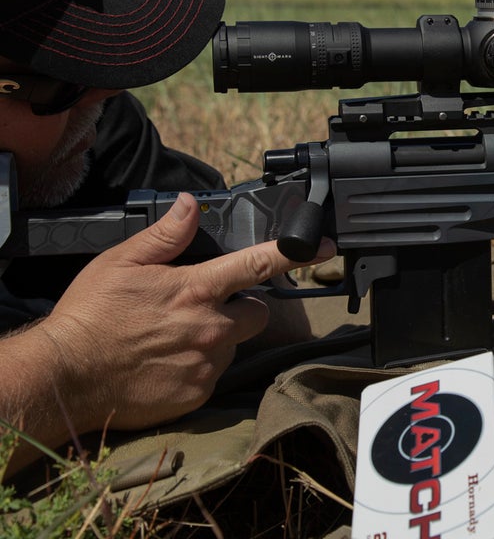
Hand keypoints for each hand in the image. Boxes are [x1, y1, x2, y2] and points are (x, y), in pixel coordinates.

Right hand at [33, 192, 333, 432]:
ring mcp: (207, 363)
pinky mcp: (198, 393)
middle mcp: (211, 327)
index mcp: (197, 289)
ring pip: (235, 344)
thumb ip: (166, 234)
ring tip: (177, 336)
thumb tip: (190, 205)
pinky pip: (214, 374)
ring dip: (219, 338)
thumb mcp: (123, 262)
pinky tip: (168, 362)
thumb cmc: (91, 314)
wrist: (66, 377)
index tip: (324, 246)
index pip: (258, 264)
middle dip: (242, 307)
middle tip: (205, 307)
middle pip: (257, 312)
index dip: (295, 252)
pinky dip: (200, 366)